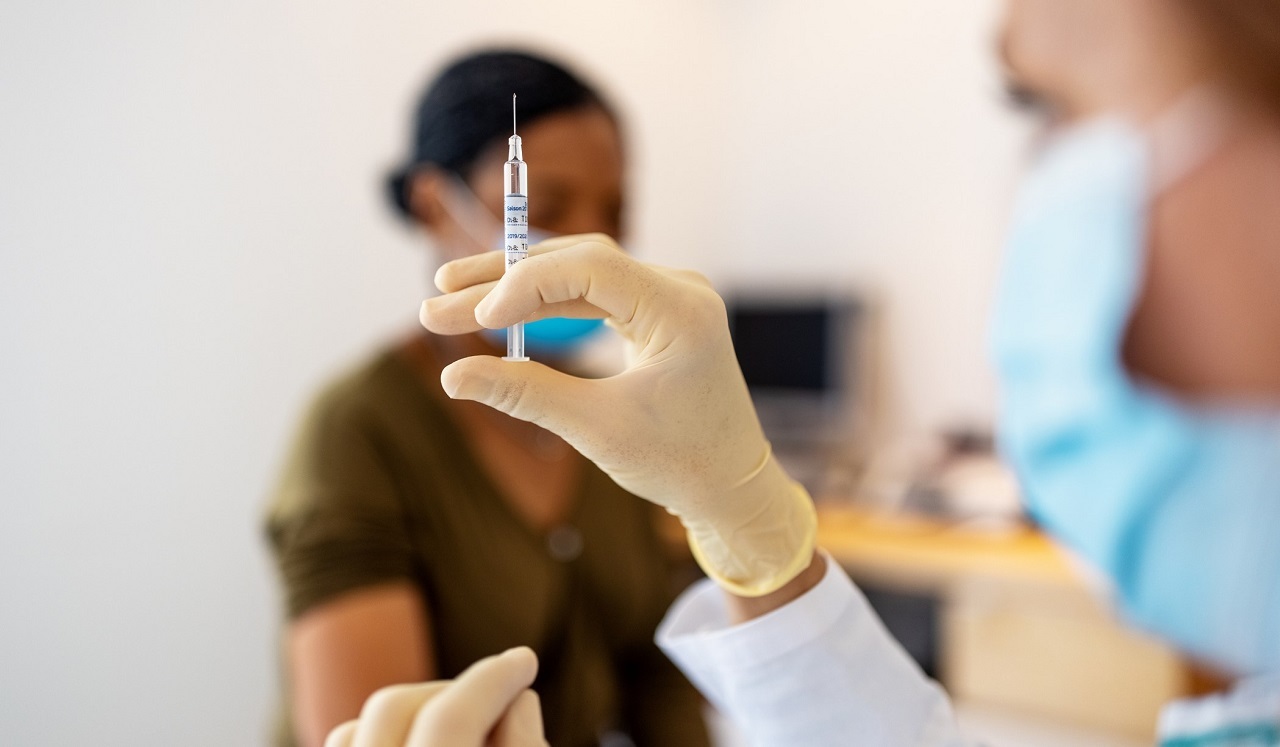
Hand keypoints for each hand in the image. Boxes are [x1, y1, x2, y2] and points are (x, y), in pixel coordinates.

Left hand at [323, 647, 545, 746]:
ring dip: (415, 710)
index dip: (494, 680)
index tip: (525, 660)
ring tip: (467, 726)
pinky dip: (380, 735)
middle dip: (457, 690)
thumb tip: (517, 700)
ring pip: (359, 725)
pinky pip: (346, 744)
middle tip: (505, 696)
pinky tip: (421, 743)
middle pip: (396, 707)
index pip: (451, 718)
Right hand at [420, 234, 815, 595]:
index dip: (524, 284)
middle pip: (578, 260)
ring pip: (580, 273)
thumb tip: (452, 377)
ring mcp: (670, 298)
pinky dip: (545, 303)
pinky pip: (593, 293)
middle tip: (437, 298)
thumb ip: (525, 394)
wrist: (732, 488)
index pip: (591, 267)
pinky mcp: (656, 313)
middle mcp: (680, 290)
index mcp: (681, 311)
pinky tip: (497, 313)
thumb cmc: (679, 464)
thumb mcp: (597, 429)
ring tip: (451, 301)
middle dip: (504, 280)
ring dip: (517, 288)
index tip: (475, 320)